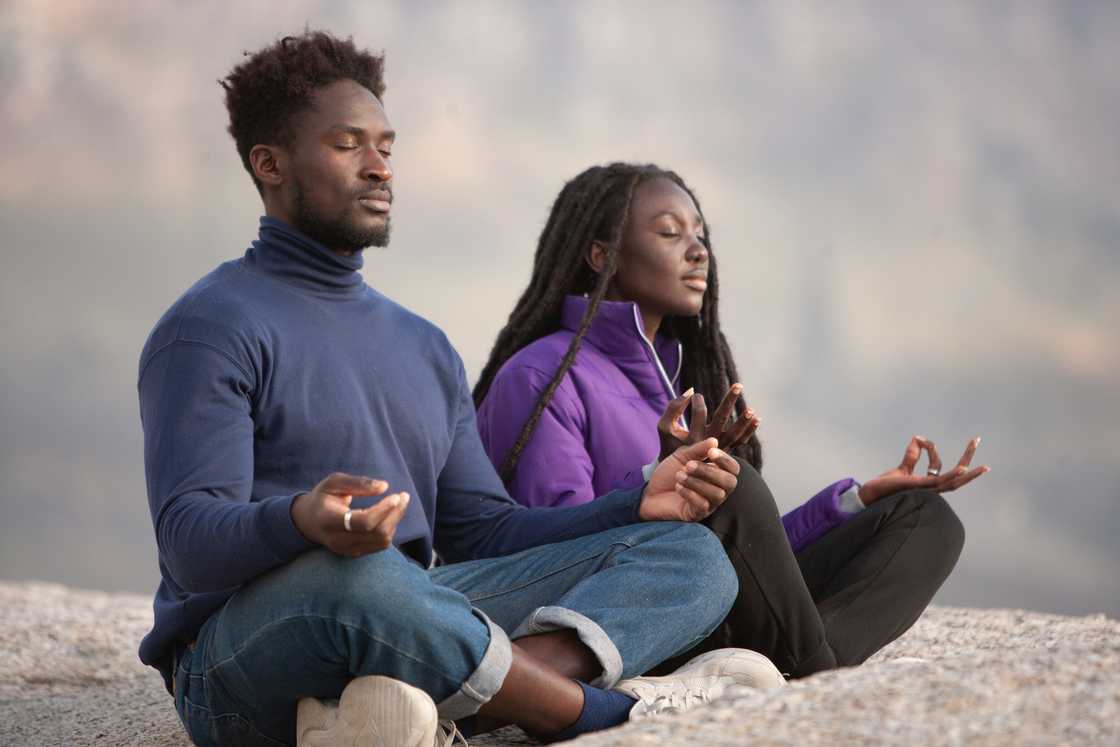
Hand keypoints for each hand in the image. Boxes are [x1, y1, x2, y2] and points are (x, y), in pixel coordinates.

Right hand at [291, 472, 410, 557]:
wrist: (308, 521)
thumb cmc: (323, 497)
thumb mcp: (334, 482)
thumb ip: (358, 483)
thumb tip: (384, 486)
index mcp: (329, 520)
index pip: (363, 522)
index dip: (383, 510)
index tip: (396, 496)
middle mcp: (337, 540)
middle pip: (376, 533)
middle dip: (395, 514)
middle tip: (404, 496)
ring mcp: (346, 550)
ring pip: (382, 540)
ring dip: (395, 521)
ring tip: (400, 503)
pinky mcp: (354, 553)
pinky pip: (380, 544)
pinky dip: (390, 528)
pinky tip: (389, 515)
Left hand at [640, 438, 739, 521]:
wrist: (648, 493)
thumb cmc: (668, 475)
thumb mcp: (681, 457)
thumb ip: (698, 449)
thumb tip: (714, 441)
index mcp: (716, 474)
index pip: (733, 468)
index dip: (725, 460)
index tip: (710, 452)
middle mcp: (717, 490)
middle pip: (730, 482)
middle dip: (709, 471)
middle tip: (688, 465)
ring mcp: (708, 504)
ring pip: (717, 494)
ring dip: (697, 482)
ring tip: (679, 476)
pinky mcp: (696, 515)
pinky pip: (703, 506)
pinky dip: (690, 494)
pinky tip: (678, 487)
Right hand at [658, 384, 759, 460]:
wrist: (680, 471)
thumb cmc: (671, 445)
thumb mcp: (666, 428)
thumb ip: (673, 408)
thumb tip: (691, 390)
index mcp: (693, 438)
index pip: (699, 414)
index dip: (698, 401)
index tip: (696, 395)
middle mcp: (708, 444)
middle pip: (721, 419)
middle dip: (729, 401)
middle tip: (738, 385)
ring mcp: (719, 449)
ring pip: (735, 433)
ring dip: (744, 420)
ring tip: (752, 408)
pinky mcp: (726, 451)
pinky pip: (740, 441)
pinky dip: (749, 431)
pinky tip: (757, 418)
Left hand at [858, 436, 989, 506]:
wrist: (871, 495)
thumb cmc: (886, 487)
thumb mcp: (902, 468)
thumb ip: (911, 456)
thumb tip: (917, 438)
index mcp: (927, 484)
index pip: (938, 465)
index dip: (931, 449)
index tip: (919, 439)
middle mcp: (930, 488)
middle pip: (955, 476)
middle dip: (968, 459)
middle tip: (977, 441)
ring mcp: (926, 490)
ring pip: (953, 481)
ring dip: (968, 472)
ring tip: (983, 466)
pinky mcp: (919, 488)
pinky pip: (940, 482)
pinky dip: (952, 476)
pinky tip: (962, 470)